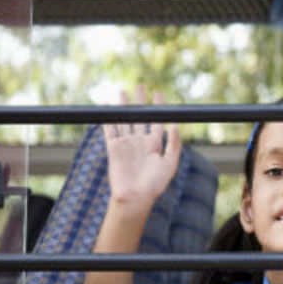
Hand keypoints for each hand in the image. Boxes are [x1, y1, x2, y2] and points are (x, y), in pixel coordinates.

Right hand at [103, 86, 181, 207]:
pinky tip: (106, 106)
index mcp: (155, 145)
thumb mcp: (170, 164)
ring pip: (124, 120)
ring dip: (123, 106)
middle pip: (140, 117)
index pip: (156, 121)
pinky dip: (108, 118)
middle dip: (139, 102)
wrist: (135, 197)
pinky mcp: (113, 148)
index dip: (157, 108)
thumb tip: (175, 126)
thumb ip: (174, 145)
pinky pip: (109, 129)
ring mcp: (126, 144)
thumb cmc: (154, 185)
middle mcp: (140, 142)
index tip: (158, 93)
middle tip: (140, 85)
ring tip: (122, 91)